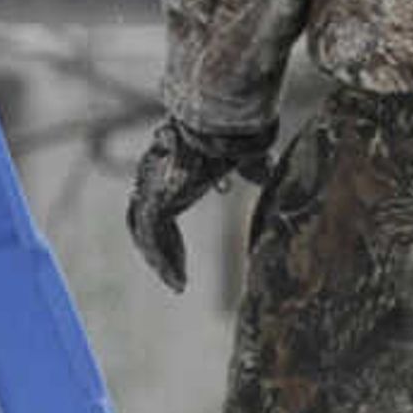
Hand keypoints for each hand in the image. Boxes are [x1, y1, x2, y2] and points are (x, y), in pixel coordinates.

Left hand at [124, 117, 274, 293]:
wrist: (216, 128)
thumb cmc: (229, 136)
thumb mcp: (241, 158)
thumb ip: (250, 169)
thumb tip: (264, 174)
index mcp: (168, 168)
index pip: (160, 207)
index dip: (169, 233)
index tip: (182, 254)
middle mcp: (152, 178)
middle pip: (148, 224)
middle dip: (163, 250)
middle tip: (178, 272)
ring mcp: (149, 190)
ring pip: (148, 236)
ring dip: (163, 261)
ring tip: (179, 284)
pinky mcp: (155, 203)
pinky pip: (153, 242)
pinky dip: (165, 263)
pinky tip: (179, 282)